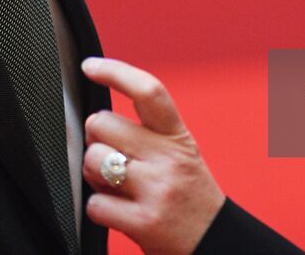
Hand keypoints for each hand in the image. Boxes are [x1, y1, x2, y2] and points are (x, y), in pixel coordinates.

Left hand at [81, 57, 225, 254]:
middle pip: (103, 124)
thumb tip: (96, 120)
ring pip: (93, 161)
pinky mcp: (145, 222)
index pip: (148, 90)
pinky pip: (95, 204)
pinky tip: (117, 212)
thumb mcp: (180, 155)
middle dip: (95, 140)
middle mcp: (169, 159)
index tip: (89, 66)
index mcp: (178, 137)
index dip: (115, 72)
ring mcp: (157, 190)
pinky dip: (99, 209)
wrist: (215, 243)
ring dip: (93, 175)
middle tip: (109, 157)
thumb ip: (146, 135)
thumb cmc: (189, 197)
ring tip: (114, 186)